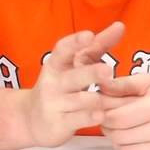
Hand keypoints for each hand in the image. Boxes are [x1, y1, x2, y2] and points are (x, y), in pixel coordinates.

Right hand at [20, 22, 121, 146]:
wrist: (30, 120)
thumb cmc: (62, 86)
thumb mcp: (74, 65)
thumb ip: (98, 46)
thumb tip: (120, 25)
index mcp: (57, 65)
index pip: (62, 50)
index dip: (75, 42)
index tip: (89, 35)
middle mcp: (53, 83)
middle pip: (74, 77)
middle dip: (90, 73)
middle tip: (108, 70)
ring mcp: (54, 104)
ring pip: (80, 100)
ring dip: (98, 99)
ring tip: (113, 98)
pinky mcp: (58, 124)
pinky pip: (77, 120)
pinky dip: (90, 117)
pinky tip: (102, 115)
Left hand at [98, 73, 149, 149]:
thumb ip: (124, 83)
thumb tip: (99, 86)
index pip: (116, 118)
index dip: (104, 115)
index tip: (105, 111)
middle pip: (118, 136)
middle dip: (110, 129)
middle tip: (114, 121)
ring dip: (120, 141)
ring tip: (127, 129)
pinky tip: (142, 139)